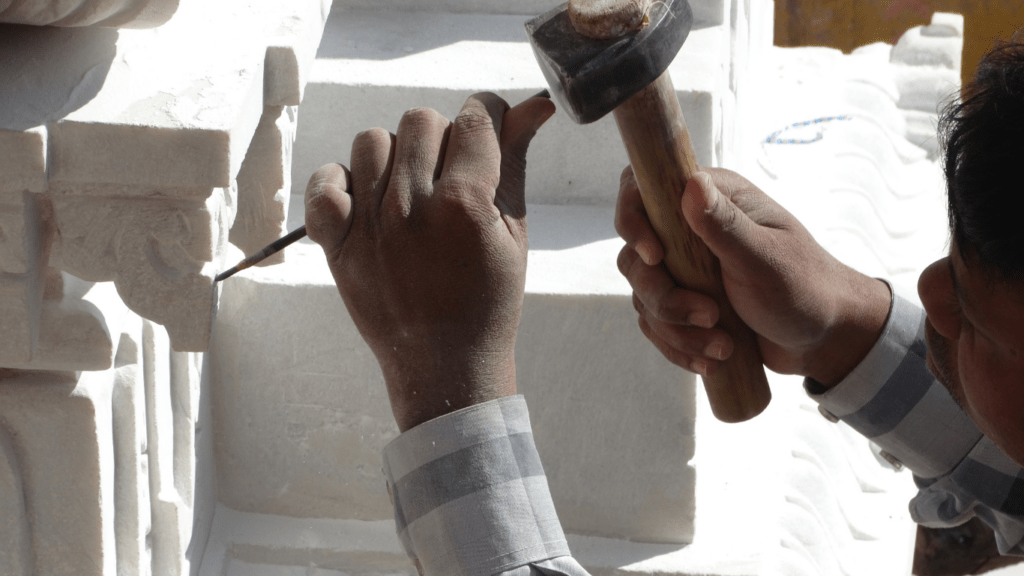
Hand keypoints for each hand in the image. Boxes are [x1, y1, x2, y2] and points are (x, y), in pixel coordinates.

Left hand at [305, 93, 554, 430]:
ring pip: (373, 141)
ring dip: (396, 155)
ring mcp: (369, 226)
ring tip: (410, 189)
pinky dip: (341, 181)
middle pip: (421, 120)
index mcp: (465, 206)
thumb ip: (515, 163)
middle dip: (443, 136)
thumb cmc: (489, 300)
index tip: (488, 125)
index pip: (473, 119)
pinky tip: (366, 200)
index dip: (486, 113)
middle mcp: (412, 209)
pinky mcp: (337, 245)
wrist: (445, 366)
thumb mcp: (513, 233)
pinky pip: (325, 180)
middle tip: (451, 172)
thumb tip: (533, 105)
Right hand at [615, 167, 890, 385]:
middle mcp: (689, 229)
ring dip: (677, 330)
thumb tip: (691, 184)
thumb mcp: (765, 257)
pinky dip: (678, 347)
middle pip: (636, 258)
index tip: (655, 257)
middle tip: (710, 316)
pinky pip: (656, 325)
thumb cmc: (805, 288)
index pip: (644, 190)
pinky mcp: (683, 303)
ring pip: (644, 297)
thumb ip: (725, 224)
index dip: (634, 221)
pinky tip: (711, 360)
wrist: (822, 339)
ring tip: (723, 347)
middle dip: (665, 298)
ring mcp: (683, 269)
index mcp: (711, 199)